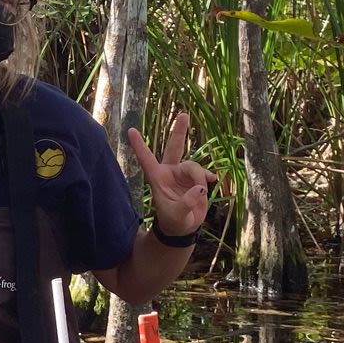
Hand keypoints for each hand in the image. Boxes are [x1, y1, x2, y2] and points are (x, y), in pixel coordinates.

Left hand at [128, 112, 216, 236]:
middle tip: (183, 114)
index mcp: (157, 178)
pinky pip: (204, 173)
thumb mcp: (176, 215)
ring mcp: (183, 174)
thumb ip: (186, 203)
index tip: (131, 130)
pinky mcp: (195, 180)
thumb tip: (199, 189)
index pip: (146, 159)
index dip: (139, 145)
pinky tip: (212, 180)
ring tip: (201, 192)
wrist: (183, 228)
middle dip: (179, 131)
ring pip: (194, 166)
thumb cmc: (173, 221)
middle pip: (174, 148)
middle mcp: (170, 172)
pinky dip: (207, 176)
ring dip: (199, 177)